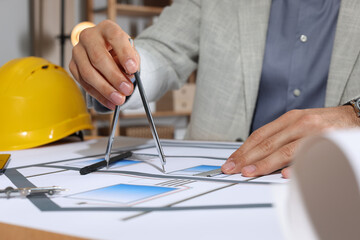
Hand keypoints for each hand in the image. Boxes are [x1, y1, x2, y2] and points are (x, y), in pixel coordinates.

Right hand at [69, 20, 139, 109]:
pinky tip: (110, 103)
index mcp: (107, 28)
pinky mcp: (73, 65)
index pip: (115, 37)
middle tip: (127, 90)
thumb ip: (131, 61)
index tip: (133, 69)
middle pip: (99, 58)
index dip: (124, 54)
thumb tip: (129, 76)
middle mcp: (89, 36)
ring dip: (105, 89)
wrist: (109, 54)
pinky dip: (98, 95)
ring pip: (88, 73)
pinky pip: (84, 83)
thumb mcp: (131, 53)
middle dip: (114, 77)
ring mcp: (78, 51)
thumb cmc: (121, 52)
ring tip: (119, 99)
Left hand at [221, 106, 359, 177]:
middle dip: (247, 158)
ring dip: (264, 163)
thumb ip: (280, 137)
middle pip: (267, 143)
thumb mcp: (299, 123)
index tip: (231, 161)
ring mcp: (314, 133)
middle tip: (233, 169)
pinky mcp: (328, 143)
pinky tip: (284, 174)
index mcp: (290, 119)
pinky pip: (308, 157)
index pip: (260, 135)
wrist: (355, 117)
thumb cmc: (325, 122)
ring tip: (250, 172)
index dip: (243, 149)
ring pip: (284, 150)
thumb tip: (256, 154)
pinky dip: (296, 166)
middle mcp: (299, 123)